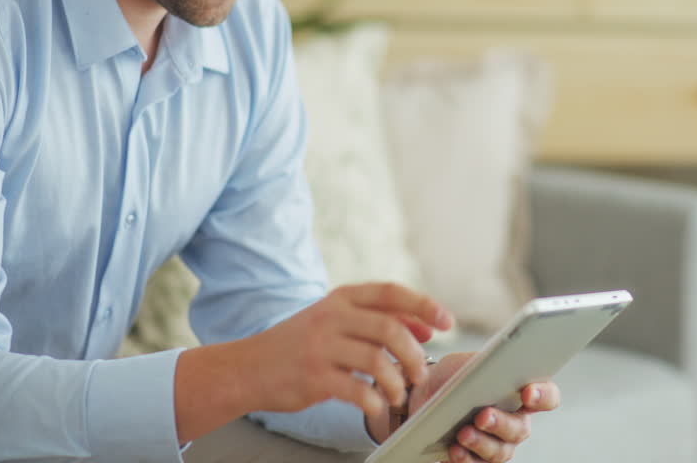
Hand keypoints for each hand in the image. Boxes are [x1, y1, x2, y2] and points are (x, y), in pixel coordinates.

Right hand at [226, 283, 453, 419]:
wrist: (249, 367)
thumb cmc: (300, 344)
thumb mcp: (336, 321)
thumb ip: (379, 319)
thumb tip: (427, 326)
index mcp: (341, 298)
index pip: (391, 292)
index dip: (424, 305)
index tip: (447, 322)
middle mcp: (331, 317)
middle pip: (390, 328)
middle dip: (414, 353)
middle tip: (420, 372)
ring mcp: (321, 347)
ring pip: (377, 360)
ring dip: (397, 381)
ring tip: (398, 392)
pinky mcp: (313, 378)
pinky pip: (358, 390)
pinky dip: (376, 400)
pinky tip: (377, 404)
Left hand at [407, 353, 561, 462]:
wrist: (422, 396)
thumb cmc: (451, 378)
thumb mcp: (464, 364)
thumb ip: (482, 366)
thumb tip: (492, 370)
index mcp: (520, 393)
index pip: (548, 396)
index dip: (544, 395)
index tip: (528, 393)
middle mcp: (514, 422)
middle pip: (520, 429)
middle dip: (501, 423)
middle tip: (483, 416)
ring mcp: (497, 444)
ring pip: (501, 452)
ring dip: (482, 443)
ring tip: (463, 433)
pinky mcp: (477, 460)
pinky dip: (466, 459)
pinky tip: (455, 450)